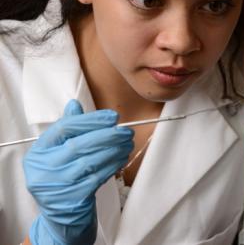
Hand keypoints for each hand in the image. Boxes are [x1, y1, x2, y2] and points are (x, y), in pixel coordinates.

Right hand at [23, 99, 133, 244]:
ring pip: (91, 161)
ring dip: (115, 150)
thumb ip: (69, 128)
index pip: (64, 128)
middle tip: (126, 131)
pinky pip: (97, 177)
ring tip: (128, 143)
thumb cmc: (63, 175)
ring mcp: (56, 185)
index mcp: (39, 151)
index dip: (91, 120)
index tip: (113, 117)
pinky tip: (122, 158)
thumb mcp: (59, 151)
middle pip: (79, 144)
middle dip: (108, 135)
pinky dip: (113, 165)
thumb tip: (74, 104)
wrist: (61, 216)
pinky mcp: (72, 199)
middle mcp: (43, 168)